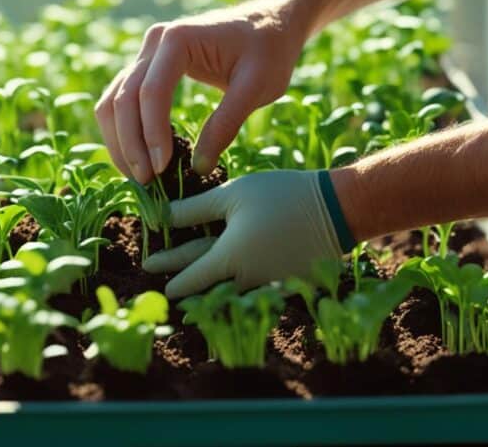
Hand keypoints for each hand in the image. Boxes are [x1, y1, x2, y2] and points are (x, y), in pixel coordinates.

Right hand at [95, 0, 307, 183]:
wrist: (272, 23)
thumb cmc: (269, 49)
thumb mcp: (257, 88)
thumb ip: (226, 124)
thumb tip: (198, 167)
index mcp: (178, 39)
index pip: (150, 92)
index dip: (151, 134)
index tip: (161, 168)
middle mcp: (154, 43)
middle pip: (123, 98)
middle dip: (130, 144)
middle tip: (146, 182)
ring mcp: (148, 54)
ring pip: (114, 101)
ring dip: (120, 140)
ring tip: (138, 176)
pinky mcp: (150, 68)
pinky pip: (123, 100)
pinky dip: (125, 130)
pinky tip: (140, 158)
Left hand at [142, 170, 347, 297]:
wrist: (337, 210)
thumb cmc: (281, 196)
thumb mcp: (233, 195)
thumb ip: (194, 210)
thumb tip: (161, 217)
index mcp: (229, 259)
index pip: (189, 276)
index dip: (169, 273)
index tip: (150, 269)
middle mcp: (246, 280)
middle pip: (207, 286)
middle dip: (185, 285)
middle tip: (164, 288)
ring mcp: (268, 286)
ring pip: (230, 292)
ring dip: (211, 290)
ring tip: (194, 289)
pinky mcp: (287, 285)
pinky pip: (256, 289)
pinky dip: (240, 286)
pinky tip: (233, 282)